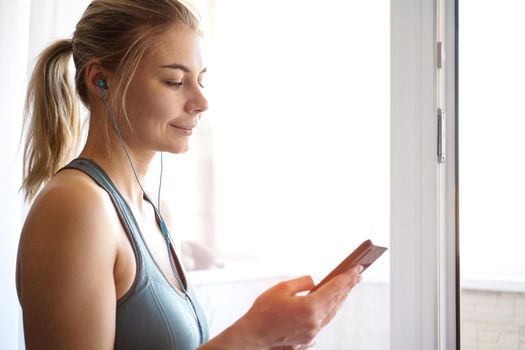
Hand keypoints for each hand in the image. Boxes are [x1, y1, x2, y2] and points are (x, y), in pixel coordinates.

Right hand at [239, 265, 362, 347]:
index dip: (347, 277)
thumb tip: (316, 283)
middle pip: (337, 301)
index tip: (357, 268)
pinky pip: (325, 320)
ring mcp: (313, 331)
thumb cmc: (264, 311)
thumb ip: (303, 283)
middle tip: (357, 274)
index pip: (335, 289)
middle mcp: (315, 322)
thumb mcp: (282, 288)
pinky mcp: (309, 337)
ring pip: (333, 311)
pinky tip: (334, 302)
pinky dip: (332, 308)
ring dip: (342, 298)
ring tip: (349, 286)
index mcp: (309, 308)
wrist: (254, 335)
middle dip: (348, 286)